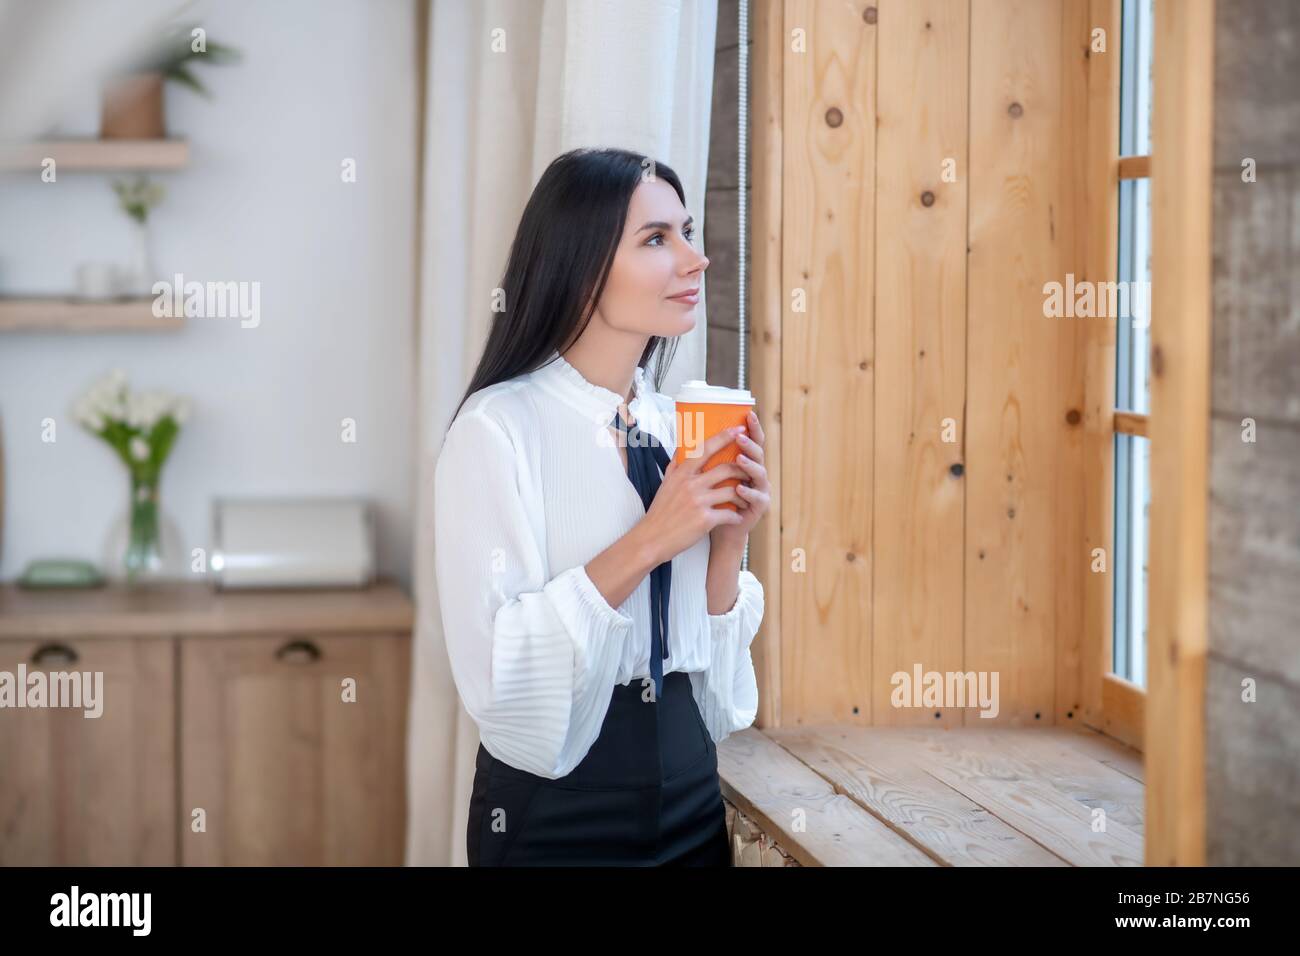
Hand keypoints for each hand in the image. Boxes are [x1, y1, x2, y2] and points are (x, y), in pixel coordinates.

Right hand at [637, 423, 747, 565]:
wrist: (652, 538)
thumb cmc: (661, 511)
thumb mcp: (665, 483)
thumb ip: (676, 464)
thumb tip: (681, 446)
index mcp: (682, 473)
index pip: (706, 448)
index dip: (725, 437)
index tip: (739, 429)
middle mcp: (691, 484)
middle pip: (726, 468)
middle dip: (743, 469)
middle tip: (750, 471)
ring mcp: (699, 502)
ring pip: (732, 491)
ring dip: (743, 495)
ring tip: (746, 499)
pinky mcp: (705, 520)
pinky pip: (730, 514)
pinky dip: (736, 516)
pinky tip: (737, 517)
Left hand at [710, 408, 769, 548]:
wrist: (718, 529)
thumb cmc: (712, 501)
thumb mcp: (704, 478)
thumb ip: (700, 460)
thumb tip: (682, 439)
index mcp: (743, 462)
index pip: (749, 441)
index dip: (751, 427)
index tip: (747, 414)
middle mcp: (754, 472)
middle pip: (758, 453)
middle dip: (750, 443)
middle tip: (740, 436)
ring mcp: (760, 488)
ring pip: (760, 473)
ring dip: (749, 465)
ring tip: (739, 459)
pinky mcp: (760, 506)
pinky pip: (758, 497)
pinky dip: (748, 492)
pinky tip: (740, 489)